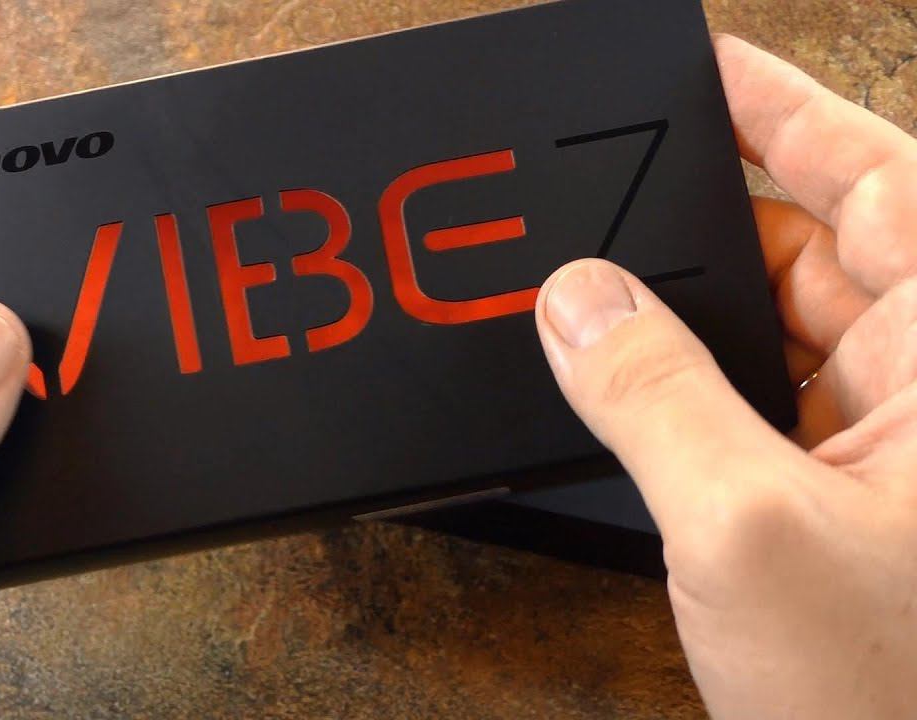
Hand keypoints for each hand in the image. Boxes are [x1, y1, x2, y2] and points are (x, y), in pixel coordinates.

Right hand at [535, 36, 916, 718]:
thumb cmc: (899, 700)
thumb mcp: (748, 529)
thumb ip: (650, 396)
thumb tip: (576, 303)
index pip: (885, 183)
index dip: (793, 113)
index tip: (710, 69)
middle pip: (818, 251)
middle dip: (710, 222)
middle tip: (614, 194)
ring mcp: (888, 453)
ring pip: (777, 336)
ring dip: (687, 319)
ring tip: (600, 297)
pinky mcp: (842, 505)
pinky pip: (752, 408)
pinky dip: (686, 392)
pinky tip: (626, 385)